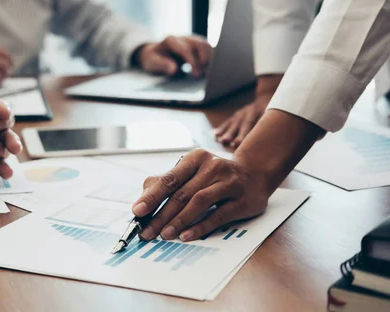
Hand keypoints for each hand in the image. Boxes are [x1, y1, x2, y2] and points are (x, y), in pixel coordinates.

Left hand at [131, 149, 270, 241]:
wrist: (255, 174)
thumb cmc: (213, 176)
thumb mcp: (191, 173)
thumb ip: (166, 184)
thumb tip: (142, 202)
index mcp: (195, 158)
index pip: (169, 179)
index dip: (152, 196)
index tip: (137, 211)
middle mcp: (212, 166)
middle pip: (182, 193)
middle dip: (161, 215)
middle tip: (147, 232)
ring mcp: (229, 182)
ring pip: (199, 202)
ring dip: (179, 220)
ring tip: (164, 235)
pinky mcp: (242, 200)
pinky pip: (217, 215)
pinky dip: (200, 226)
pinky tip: (186, 235)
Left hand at [134, 36, 212, 76]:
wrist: (154, 53)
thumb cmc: (153, 59)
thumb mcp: (153, 63)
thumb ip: (163, 65)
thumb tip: (174, 70)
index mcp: (171, 40)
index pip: (186, 50)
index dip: (193, 62)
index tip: (196, 74)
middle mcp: (183, 38)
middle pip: (200, 45)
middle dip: (204, 60)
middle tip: (203, 75)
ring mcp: (191, 39)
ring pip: (206, 46)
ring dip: (209, 59)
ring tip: (207, 73)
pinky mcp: (196, 44)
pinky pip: (208, 49)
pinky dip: (211, 58)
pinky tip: (209, 69)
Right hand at [215, 75, 282, 147]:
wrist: (266, 97)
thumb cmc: (273, 109)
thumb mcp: (275, 113)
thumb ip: (274, 123)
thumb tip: (277, 138)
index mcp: (259, 112)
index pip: (252, 123)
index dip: (246, 133)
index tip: (240, 142)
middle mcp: (248, 112)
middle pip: (241, 124)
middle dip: (235, 134)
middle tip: (228, 142)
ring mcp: (241, 113)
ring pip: (233, 123)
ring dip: (227, 131)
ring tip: (221, 140)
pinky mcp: (237, 115)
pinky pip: (229, 122)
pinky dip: (222, 127)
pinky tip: (216, 134)